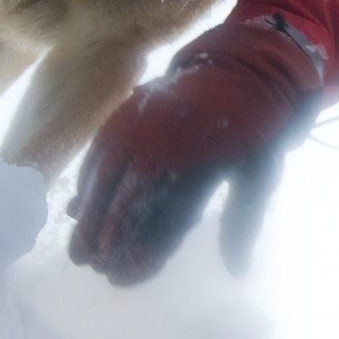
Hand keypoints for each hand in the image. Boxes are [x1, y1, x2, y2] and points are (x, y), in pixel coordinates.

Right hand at [67, 34, 312, 283]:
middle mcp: (160, 139)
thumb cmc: (256, 127)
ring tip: (77, 247)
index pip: (155, 207)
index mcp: (195, 157)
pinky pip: (101, 150)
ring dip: (89, 211)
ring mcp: (141, 123)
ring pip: (105, 173)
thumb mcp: (261, 171)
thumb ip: (243, 220)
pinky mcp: (129, 111)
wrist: (241, 66)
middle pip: (121, 192)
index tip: (117, 267)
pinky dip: (89, 179)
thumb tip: (238, 272)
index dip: (134, 239)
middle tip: (86, 263)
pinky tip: (79, 206)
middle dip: (101, 230)